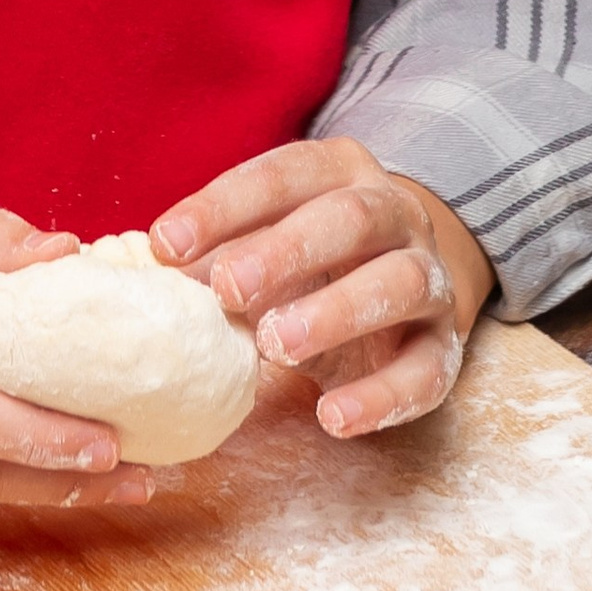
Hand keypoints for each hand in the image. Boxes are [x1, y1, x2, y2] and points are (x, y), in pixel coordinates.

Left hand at [148, 137, 493, 438]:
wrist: (412, 281)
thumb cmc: (315, 259)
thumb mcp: (269, 240)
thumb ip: (219, 252)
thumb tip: (146, 272)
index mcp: (342, 172)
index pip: (284, 174)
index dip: (224, 206)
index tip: (164, 244)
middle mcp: (396, 213)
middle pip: (350, 218)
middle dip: (285, 250)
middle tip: (226, 289)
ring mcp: (429, 278)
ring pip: (399, 283)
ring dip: (335, 312)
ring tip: (274, 345)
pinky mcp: (445, 346)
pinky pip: (426, 370)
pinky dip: (382, 397)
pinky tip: (333, 417)